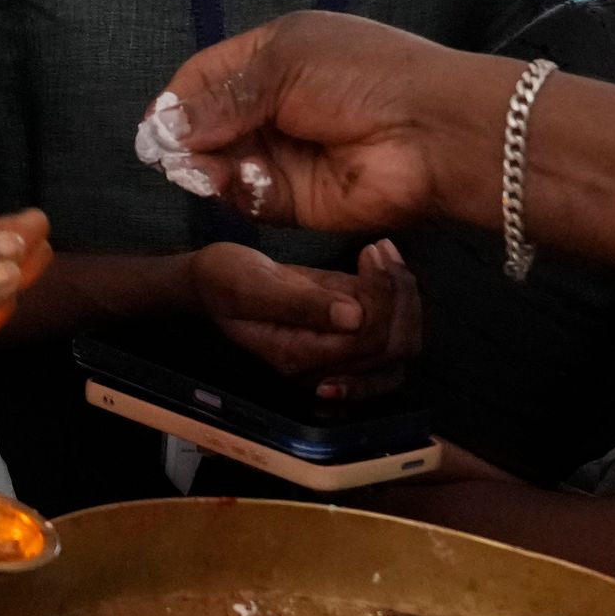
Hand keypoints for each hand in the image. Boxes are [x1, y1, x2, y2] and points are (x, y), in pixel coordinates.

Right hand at [160, 12, 505, 236]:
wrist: (429, 132)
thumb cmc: (361, 77)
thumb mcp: (284, 65)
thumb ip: (221, 97)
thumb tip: (164, 125)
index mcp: (273, 56)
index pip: (204, 77)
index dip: (177, 100)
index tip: (155, 125)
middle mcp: (272, 106)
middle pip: (204, 126)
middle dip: (187, 138)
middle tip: (175, 152)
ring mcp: (282, 154)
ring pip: (218, 165)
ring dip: (208, 166)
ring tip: (210, 166)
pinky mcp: (293, 200)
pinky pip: (247, 197)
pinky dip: (240, 190)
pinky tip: (246, 180)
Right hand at [182, 238, 420, 390]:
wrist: (210, 281)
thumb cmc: (224, 281)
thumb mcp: (253, 287)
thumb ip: (301, 305)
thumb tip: (354, 317)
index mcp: (300, 356)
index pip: (365, 341)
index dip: (380, 299)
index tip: (369, 251)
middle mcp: (325, 363)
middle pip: (392, 350)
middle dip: (399, 299)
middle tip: (383, 252)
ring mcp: (338, 349)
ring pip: (399, 344)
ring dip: (404, 299)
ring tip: (386, 254)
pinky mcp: (344, 328)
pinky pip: (389, 327)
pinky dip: (397, 296)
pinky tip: (384, 258)